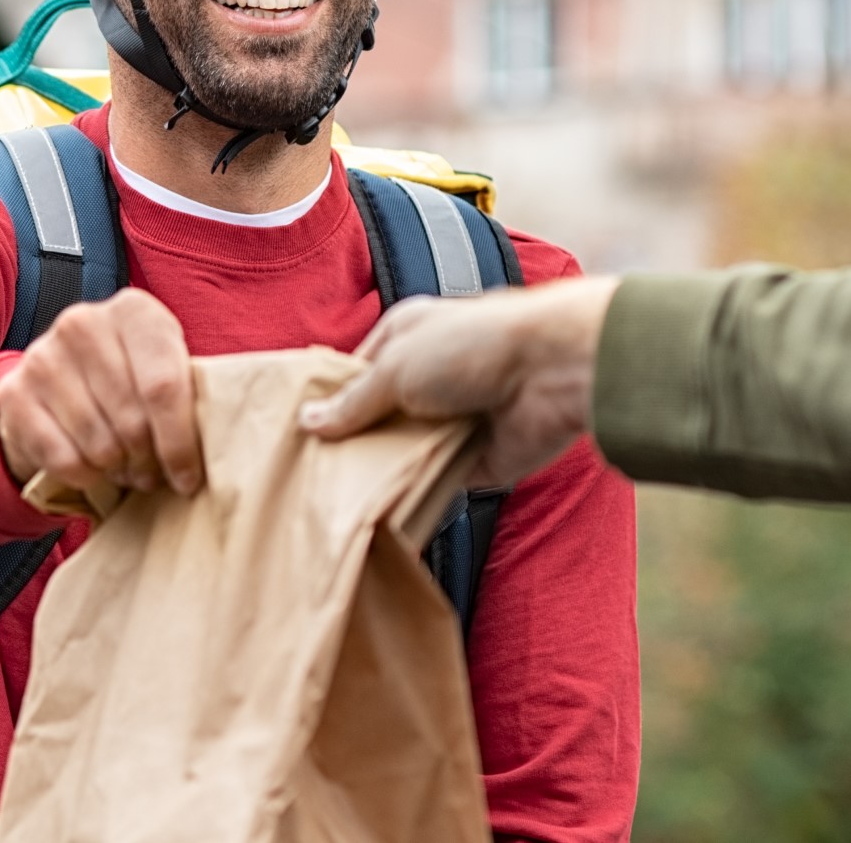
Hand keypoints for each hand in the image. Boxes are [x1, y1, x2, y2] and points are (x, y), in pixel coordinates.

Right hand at [0, 287, 202, 497]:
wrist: (55, 381)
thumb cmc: (130, 379)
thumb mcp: (165, 368)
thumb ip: (190, 393)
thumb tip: (227, 442)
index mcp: (134, 310)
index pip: (164, 386)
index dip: (180, 443)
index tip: (189, 479)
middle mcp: (84, 322)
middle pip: (131, 419)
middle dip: (149, 461)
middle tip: (154, 475)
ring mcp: (43, 355)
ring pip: (98, 443)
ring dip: (118, 470)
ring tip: (127, 469)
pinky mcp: (14, 392)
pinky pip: (62, 458)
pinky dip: (84, 476)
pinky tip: (94, 469)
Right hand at [298, 277, 619, 486]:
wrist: (554, 372)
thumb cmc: (475, 346)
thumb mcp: (396, 366)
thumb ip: (354, 401)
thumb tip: (309, 423)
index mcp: (406, 337)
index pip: (356, 372)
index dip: (329, 401)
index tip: (296, 435)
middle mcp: (428, 376)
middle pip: (379, 416)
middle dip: (352, 442)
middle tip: (308, 476)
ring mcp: (452, 419)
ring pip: (404, 453)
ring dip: (383, 472)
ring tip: (334, 500)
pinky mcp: (475, 460)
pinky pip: (436, 483)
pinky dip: (416, 495)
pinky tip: (379, 513)